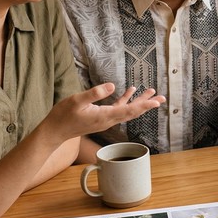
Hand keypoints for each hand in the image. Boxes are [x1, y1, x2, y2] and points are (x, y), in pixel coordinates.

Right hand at [45, 84, 164, 142]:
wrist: (55, 131)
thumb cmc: (63, 116)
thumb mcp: (77, 101)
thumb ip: (94, 93)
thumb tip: (111, 86)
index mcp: (104, 116)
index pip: (129, 110)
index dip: (144, 105)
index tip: (156, 102)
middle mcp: (109, 120)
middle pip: (133, 111)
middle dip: (148, 104)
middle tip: (162, 98)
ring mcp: (106, 119)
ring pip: (128, 110)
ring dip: (140, 101)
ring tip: (152, 92)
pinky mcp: (102, 117)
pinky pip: (118, 108)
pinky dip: (125, 100)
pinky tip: (130, 91)